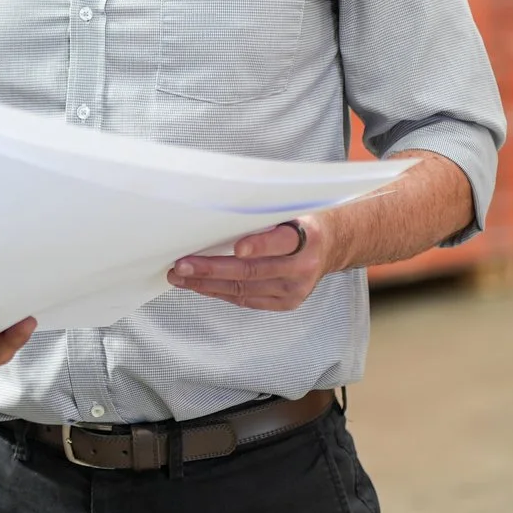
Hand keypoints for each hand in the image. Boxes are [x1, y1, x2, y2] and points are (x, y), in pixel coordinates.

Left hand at [166, 216, 336, 311]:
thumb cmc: (303, 221)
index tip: (236, 247)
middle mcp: (303, 267)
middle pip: (252, 271)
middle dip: (212, 269)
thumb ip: (267, 214)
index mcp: (308, 237)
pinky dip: (221, 293)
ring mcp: (295, 290)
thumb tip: (220, 209)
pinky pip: (247, 300)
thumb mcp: (294, 209)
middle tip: (182, 265)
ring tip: (180, 277)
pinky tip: (200, 287)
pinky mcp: (287, 303)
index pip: (281, 241)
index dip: (259, 245)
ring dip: (208, 284)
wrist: (332, 246)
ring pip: (244, 289)